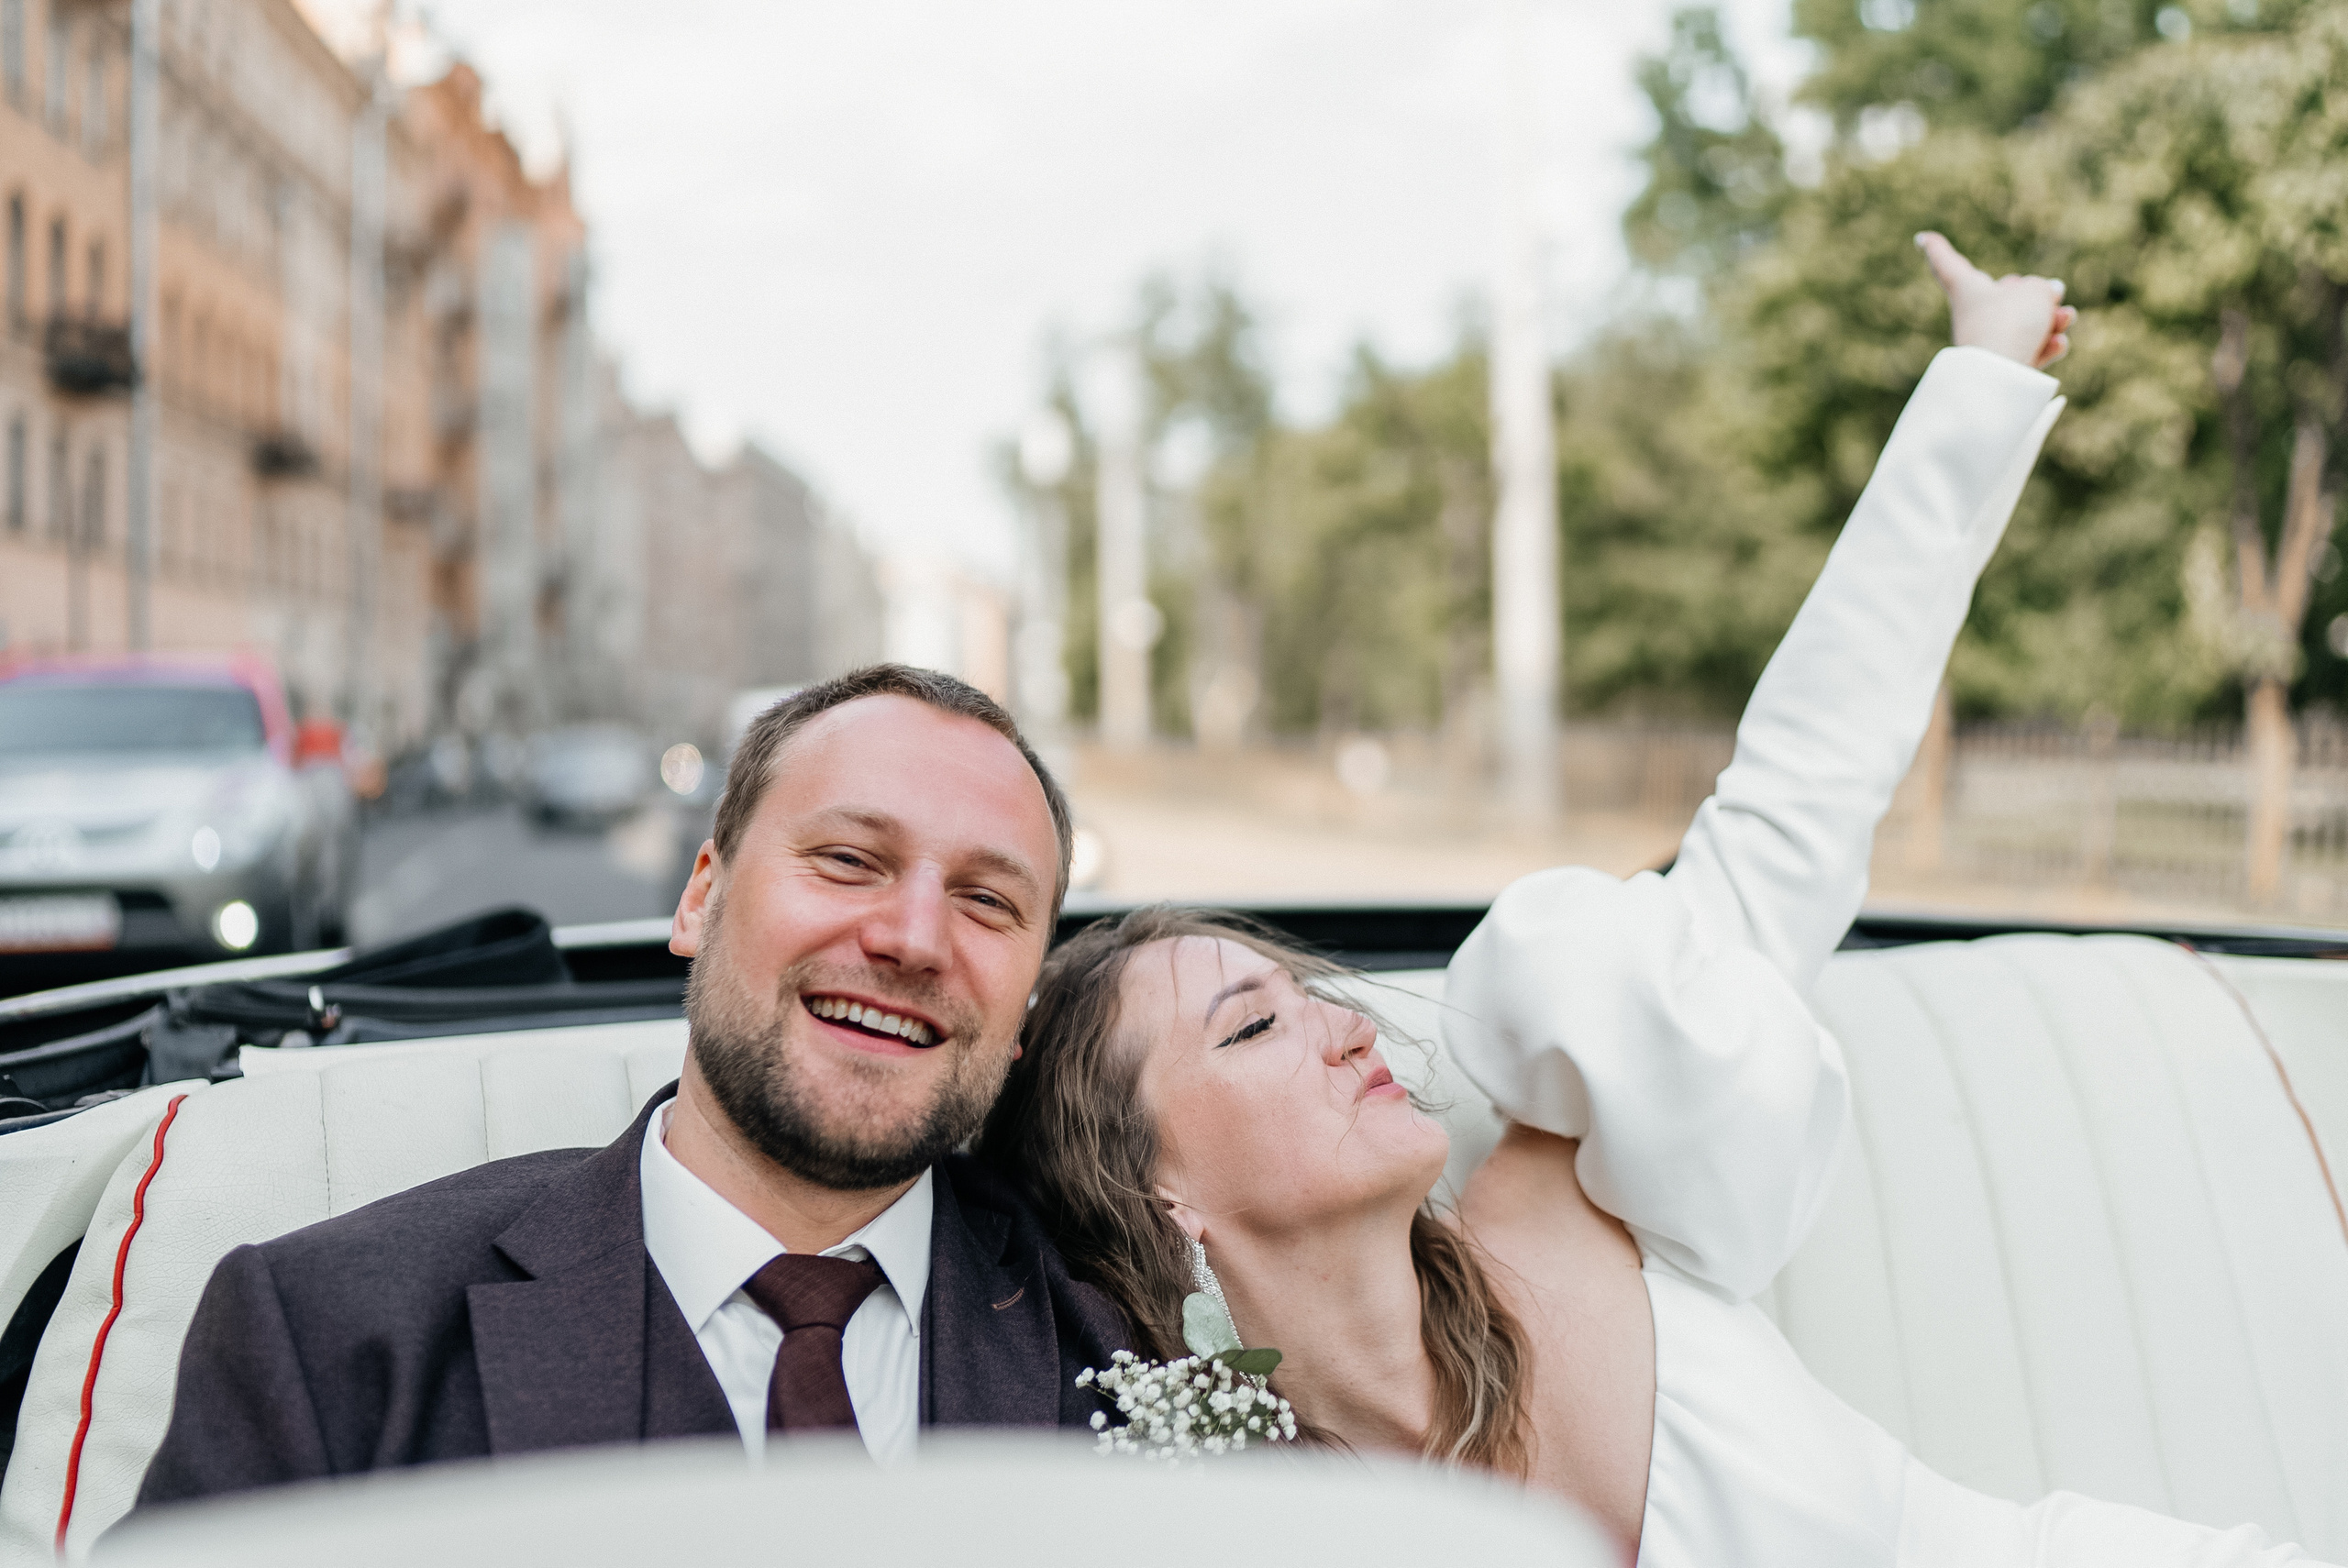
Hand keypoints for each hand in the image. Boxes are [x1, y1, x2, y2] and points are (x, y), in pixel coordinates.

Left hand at [1916, 231, 2075, 369]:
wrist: (2000, 377)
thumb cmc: (2011, 323)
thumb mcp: (2035, 292)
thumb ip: (2043, 289)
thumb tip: (2049, 297)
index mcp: (1967, 289)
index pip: (1948, 264)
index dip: (1936, 249)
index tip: (1921, 237)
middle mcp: (1973, 314)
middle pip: (2007, 296)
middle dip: (2034, 296)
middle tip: (2049, 295)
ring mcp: (1988, 342)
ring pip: (2026, 323)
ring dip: (2052, 319)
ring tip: (2063, 319)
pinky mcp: (2003, 367)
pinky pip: (2032, 348)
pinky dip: (2048, 345)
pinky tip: (2058, 343)